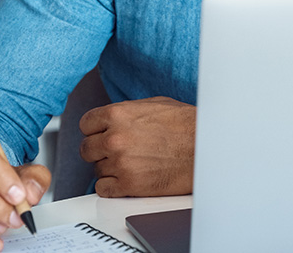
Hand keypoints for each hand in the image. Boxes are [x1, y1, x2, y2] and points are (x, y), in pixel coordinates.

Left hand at [78, 96, 195, 196]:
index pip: (86, 124)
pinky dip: (113, 186)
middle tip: (117, 152)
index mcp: (118, 114)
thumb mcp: (155, 104)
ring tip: (132, 164)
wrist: (205, 149)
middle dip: (100, 151)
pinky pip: (103, 188)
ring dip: (110, 169)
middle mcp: (115, 138)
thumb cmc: (187, 126)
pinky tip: (128, 178)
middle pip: (87, 149)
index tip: (102, 135)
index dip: (96, 131)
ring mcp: (120, 163)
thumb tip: (113, 119)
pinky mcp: (128, 185)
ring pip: (96, 170)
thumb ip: (127, 111)